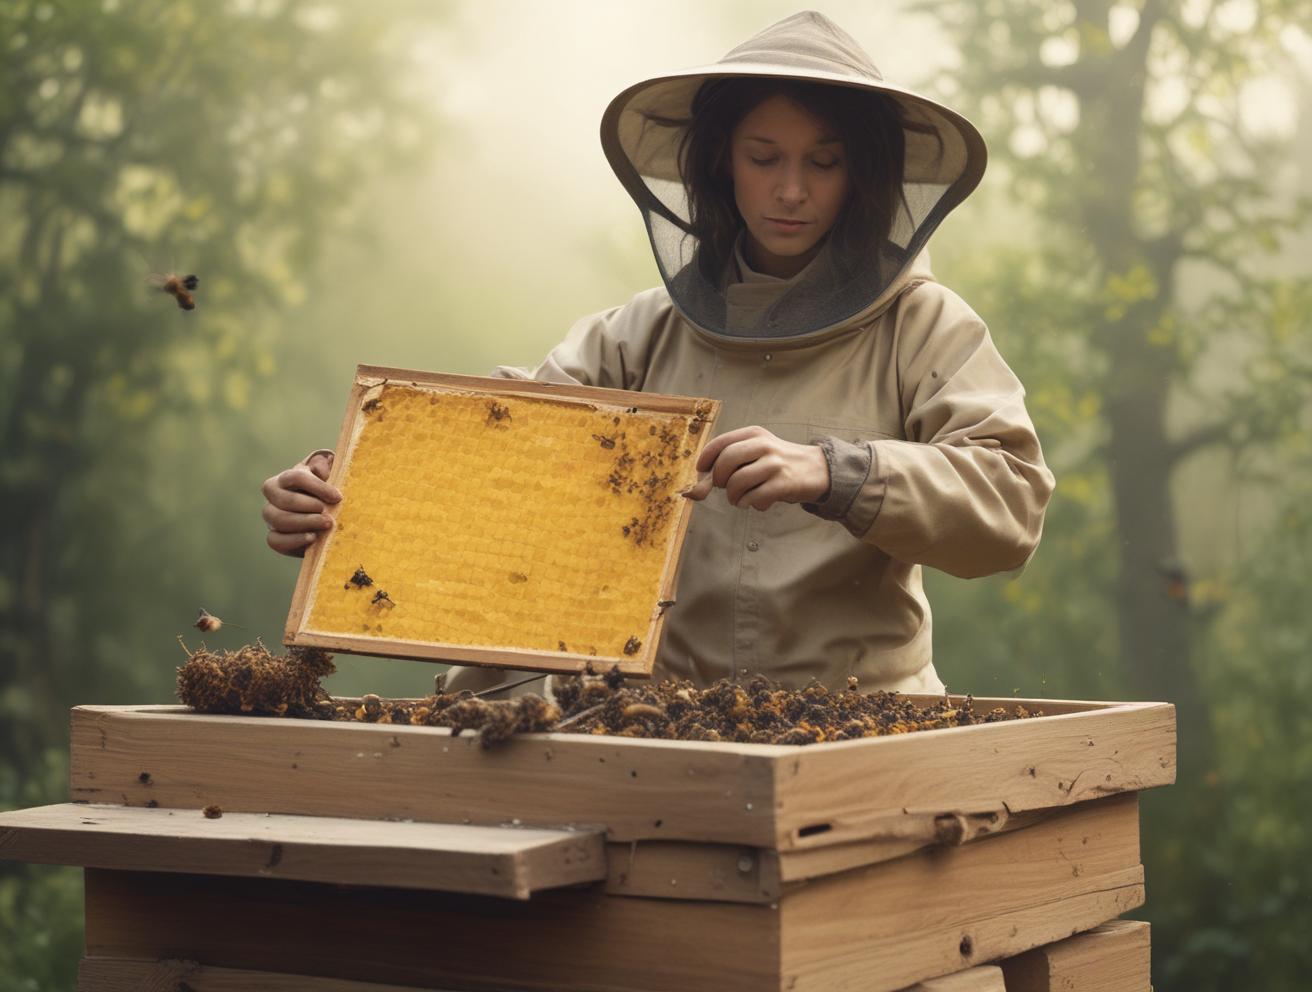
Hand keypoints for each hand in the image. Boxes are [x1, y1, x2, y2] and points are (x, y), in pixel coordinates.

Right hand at [261, 450, 341, 556]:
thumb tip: (324, 468)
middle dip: (309, 507)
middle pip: (284, 500)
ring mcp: (271, 517)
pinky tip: (312, 538)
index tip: (337, 497)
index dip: (317, 487)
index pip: (296, 478)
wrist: (320, 515)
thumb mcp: (326, 478)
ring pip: (278, 520)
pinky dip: (294, 540)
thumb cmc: (323, 493)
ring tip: (326, 525)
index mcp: (284, 479)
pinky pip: (275, 541)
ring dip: (304, 523)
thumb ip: (325, 469)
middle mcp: (273, 496)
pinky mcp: (274, 537)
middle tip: (329, 515)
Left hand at [682, 426, 828, 509]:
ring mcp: (774, 464)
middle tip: (722, 487)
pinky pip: (754, 497)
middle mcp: (763, 445)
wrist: (817, 469)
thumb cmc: (778, 463)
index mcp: (754, 434)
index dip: (705, 459)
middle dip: (717, 479)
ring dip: (733, 496)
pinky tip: (757, 502)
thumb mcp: (757, 453)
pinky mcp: (784, 483)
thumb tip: (695, 489)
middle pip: (726, 460)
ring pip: (737, 482)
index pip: (720, 442)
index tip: (701, 471)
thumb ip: (730, 463)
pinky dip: (751, 504)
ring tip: (739, 499)